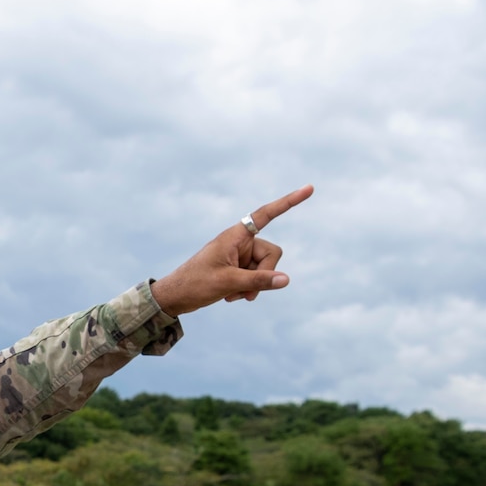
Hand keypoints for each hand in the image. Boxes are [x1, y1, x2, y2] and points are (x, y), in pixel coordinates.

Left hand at [149, 185, 312, 316]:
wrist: (174, 297)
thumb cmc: (195, 284)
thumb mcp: (228, 283)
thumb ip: (258, 280)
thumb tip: (286, 279)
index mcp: (235, 235)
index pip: (267, 214)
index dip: (289, 202)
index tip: (310, 188)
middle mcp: (240, 242)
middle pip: (272, 253)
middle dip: (264, 274)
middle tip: (243, 291)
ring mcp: (239, 255)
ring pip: (266, 269)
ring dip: (253, 285)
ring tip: (232, 296)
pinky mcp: (238, 268)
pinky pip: (256, 277)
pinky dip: (247, 289)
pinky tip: (231, 297)